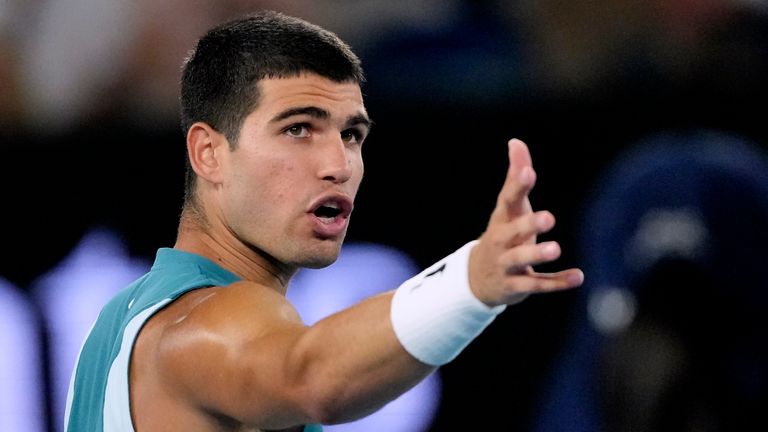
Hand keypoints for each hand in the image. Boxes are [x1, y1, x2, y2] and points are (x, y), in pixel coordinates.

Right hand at [469, 139, 583, 306]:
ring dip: (537, 254)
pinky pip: (537, 284)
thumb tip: (516, 141)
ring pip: (521, 260)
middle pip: (512, 233)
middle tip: (549, 217)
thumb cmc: (502, 234)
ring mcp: (507, 266)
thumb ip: (515, 177)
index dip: (517, 186)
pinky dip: (557, 282)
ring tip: (557, 248)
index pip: (508, 200)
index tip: (528, 172)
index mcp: (501, 219)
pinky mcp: (517, 287)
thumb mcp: (507, 207)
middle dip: (528, 225)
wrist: (477, 278)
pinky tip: (578, 277)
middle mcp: (501, 242)